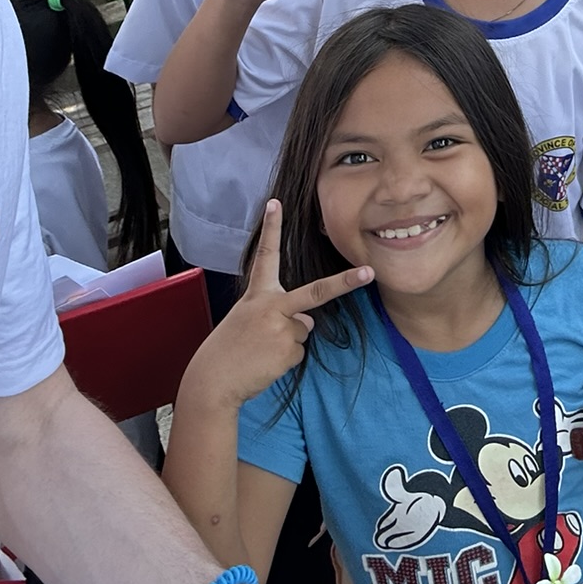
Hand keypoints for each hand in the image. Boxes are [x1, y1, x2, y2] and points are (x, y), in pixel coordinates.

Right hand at [185, 200, 372, 411]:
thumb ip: (279, 313)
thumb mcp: (249, 320)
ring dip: (288, 342)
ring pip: (304, 330)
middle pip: (315, 292)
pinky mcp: (288, 350)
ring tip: (261, 350)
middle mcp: (271, 306)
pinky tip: (265, 362)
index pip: (265, 255)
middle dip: (345, 282)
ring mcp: (282, 328)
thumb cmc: (229, 349)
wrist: (214, 380)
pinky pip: (298, 352)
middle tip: (368, 273)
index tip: (275, 203)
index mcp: (257, 294)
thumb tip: (308, 321)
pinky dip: (285, 359)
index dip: (271, 228)